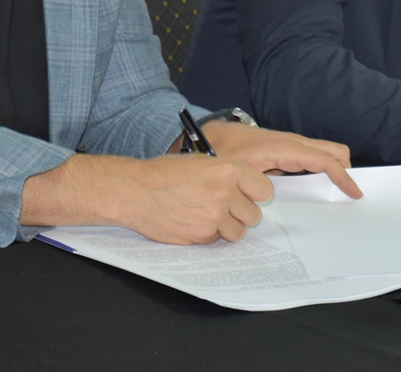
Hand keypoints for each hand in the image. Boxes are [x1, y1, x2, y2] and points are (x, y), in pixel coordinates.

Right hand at [22, 153, 274, 243]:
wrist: (135, 190)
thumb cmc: (165, 173)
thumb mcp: (201, 161)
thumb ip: (228, 174)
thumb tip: (249, 191)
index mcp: (228, 169)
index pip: (264, 190)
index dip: (256, 194)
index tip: (250, 196)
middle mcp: (225, 193)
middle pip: (253, 215)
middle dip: (242, 213)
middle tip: (226, 208)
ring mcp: (213, 216)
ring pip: (237, 232)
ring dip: (226, 227)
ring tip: (207, 215)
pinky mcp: (200, 235)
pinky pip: (215, 240)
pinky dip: (207, 234)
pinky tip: (192, 221)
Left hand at [201, 122, 362, 199]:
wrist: (210, 136)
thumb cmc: (223, 152)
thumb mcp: (241, 172)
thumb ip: (261, 184)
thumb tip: (278, 199)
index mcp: (285, 147)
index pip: (324, 159)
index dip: (343, 176)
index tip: (355, 193)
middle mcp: (293, 143)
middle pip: (333, 151)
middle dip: (346, 169)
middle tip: (350, 194)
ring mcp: (290, 145)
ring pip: (325, 154)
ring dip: (335, 170)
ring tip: (340, 195)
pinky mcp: (286, 150)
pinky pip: (312, 157)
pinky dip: (322, 170)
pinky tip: (318, 188)